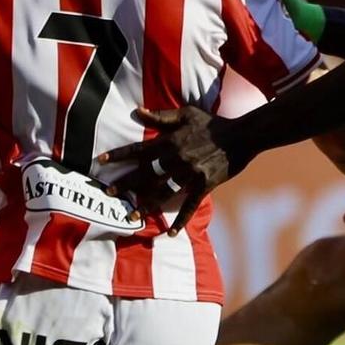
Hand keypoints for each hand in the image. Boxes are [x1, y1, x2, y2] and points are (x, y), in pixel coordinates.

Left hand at [100, 105, 234, 232]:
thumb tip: (138, 111)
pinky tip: (170, 233)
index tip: (101, 160)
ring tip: (131, 215)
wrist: (242, 136)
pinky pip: (190, 205)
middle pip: (145, 173)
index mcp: (170, 141)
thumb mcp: (187, 114)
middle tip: (109, 191)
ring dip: (146, 205)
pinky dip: (180, 220)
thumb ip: (161, 116)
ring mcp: (190, 174)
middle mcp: (176, 158)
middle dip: (126, 183)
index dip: (119, 155)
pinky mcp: (204, 185)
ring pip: (163, 192)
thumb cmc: (213, 124)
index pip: (138, 150)